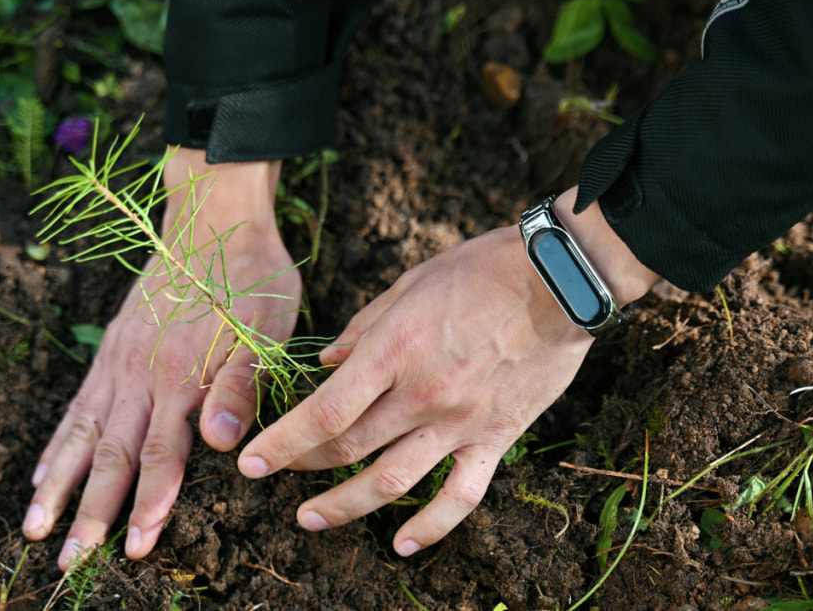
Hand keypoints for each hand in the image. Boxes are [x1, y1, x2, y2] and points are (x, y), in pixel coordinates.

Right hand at [22, 148, 299, 568]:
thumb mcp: (266, 326)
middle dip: (90, 513)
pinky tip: (38, 473)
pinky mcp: (110, 351)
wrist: (212, 215)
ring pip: (82, 436)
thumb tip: (222, 444)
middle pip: (111, 456)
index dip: (150, 502)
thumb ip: (240, 384)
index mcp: (181, 374)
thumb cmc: (251, 275)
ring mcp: (118, 363)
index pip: (163, 453)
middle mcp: (140, 374)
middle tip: (69, 564)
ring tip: (34, 530)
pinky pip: (76, 406)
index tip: (135, 548)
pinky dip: (55, 443)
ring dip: (58, 488)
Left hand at [235, 187, 658, 555]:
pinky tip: (403, 543)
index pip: (325, 414)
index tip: (250, 463)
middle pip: (348, 449)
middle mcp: (423, 395)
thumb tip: (325, 363)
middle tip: (277, 475)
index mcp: (395, 351)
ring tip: (311, 520)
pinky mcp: (496, 437)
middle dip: (302, 467)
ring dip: (346, 507)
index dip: (281, 443)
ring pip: (392, 481)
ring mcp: (461, 422)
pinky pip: (461, 494)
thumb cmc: (482, 269)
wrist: (561, 280)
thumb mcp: (410, 283)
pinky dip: (431, 525)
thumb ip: (364, 328)